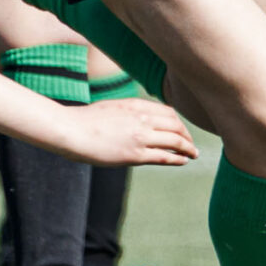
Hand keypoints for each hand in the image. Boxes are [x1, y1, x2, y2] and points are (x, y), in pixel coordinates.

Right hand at [66, 97, 197, 166]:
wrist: (72, 130)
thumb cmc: (86, 120)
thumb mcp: (112, 106)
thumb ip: (129, 111)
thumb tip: (139, 118)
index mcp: (136, 105)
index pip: (167, 112)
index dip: (178, 122)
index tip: (181, 129)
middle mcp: (142, 119)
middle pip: (176, 125)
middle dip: (186, 135)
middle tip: (190, 143)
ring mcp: (140, 137)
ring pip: (175, 141)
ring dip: (187, 148)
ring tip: (193, 154)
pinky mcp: (135, 155)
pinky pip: (164, 156)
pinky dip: (178, 158)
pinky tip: (183, 161)